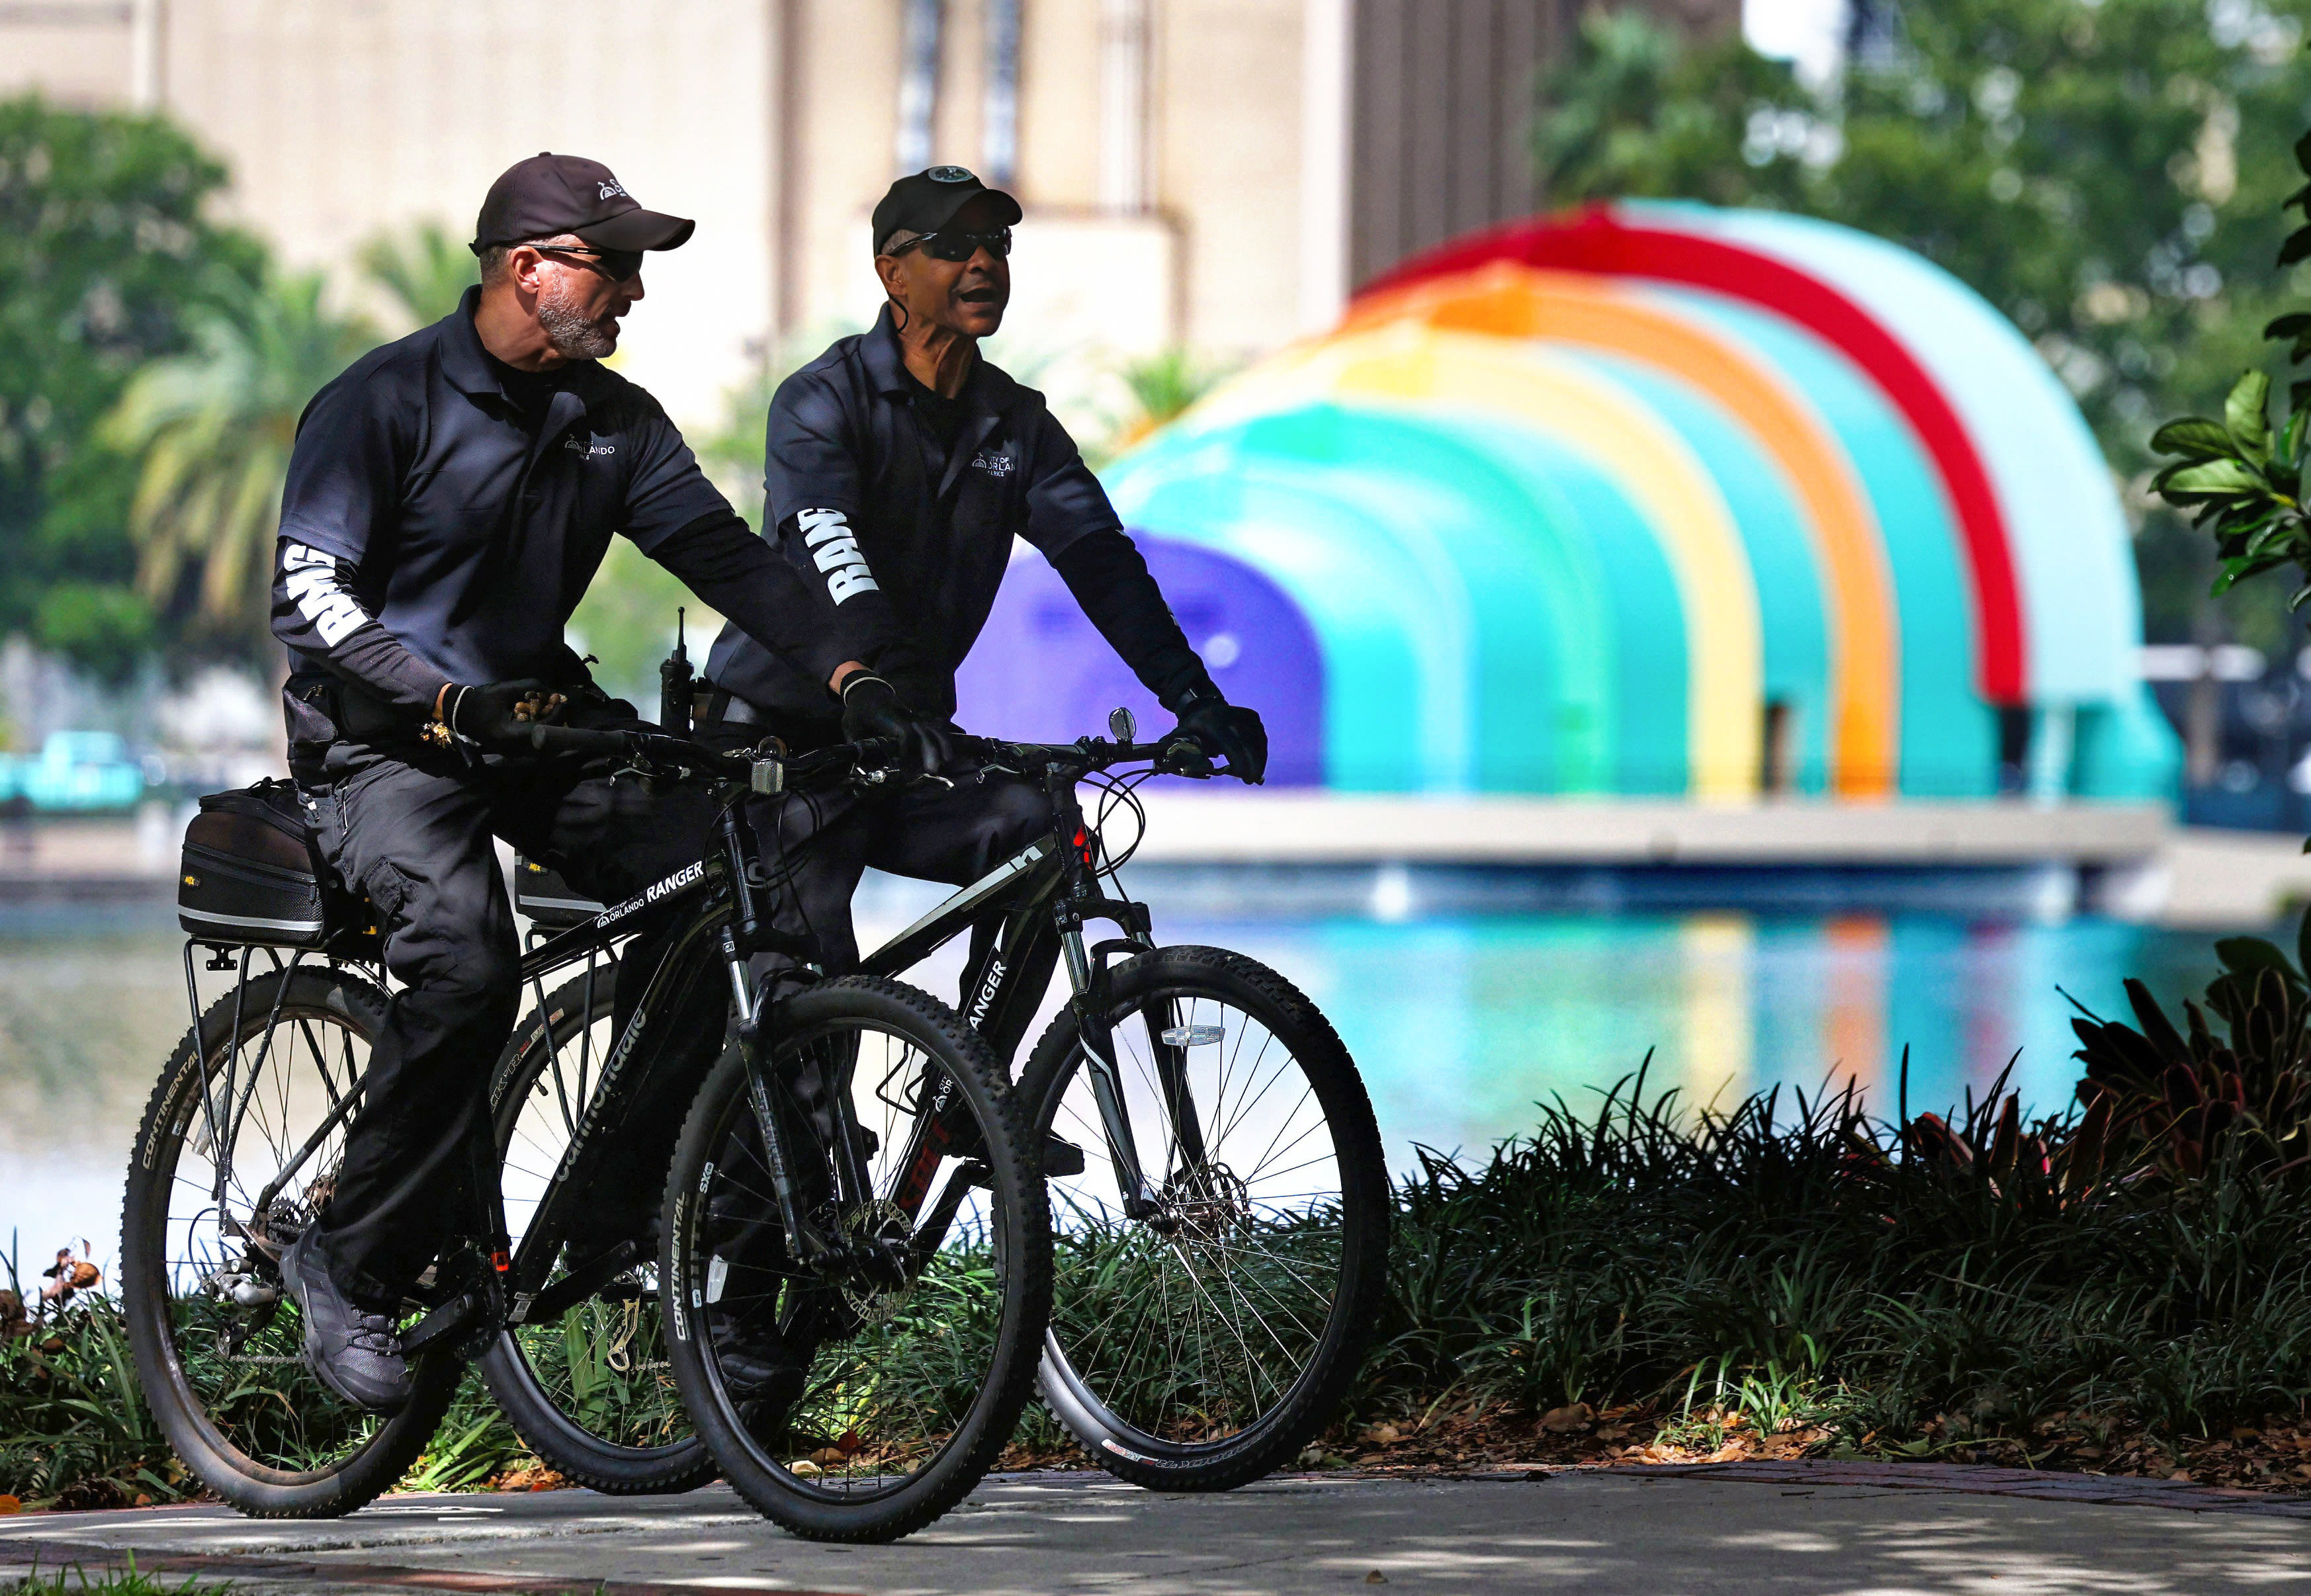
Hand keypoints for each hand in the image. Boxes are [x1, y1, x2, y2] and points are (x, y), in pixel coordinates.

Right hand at [446, 680, 566, 747]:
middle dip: (558, 724)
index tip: (562, 701)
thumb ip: (531, 688)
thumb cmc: (482, 700)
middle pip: (547, 742)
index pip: (543, 728)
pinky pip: (534, 746)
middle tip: (561, 708)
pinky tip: (543, 720)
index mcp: (509, 734)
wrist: (460, 713)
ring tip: (554, 713)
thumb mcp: (506, 689)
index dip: (557, 714)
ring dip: (552, 730)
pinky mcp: (512, 752)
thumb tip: (553, 692)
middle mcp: (513, 749)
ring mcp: (512, 753)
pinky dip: (542, 734)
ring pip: (542, 747)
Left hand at [839, 674, 953, 775]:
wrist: (867, 689)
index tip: (906, 768)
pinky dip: (943, 739)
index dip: (909, 749)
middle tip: (932, 770)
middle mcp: (905, 715)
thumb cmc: (858, 711)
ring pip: (933, 727)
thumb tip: (863, 768)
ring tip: (947, 762)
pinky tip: (948, 753)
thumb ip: (857, 746)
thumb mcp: (850, 727)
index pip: (905, 732)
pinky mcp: (918, 719)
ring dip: (942, 744)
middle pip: (924, 731)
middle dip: (931, 750)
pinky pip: (934, 727)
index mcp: (887, 716)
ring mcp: (914, 715)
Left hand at [1171, 689, 1266, 783]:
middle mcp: (1232, 715)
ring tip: (1254, 775)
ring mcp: (1244, 715)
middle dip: (1253, 764)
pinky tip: (1258, 764)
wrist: (1204, 706)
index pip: (1232, 744)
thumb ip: (1175, 751)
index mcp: (1214, 722)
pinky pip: (1261, 737)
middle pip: (1249, 743)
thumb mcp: (1182, 735)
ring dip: (1259, 760)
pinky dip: (1261, 752)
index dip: (1240, 762)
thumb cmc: (1193, 727)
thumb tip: (1161, 770)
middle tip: (1250, 780)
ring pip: (1258, 740)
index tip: (1243, 776)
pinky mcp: (1253, 717)